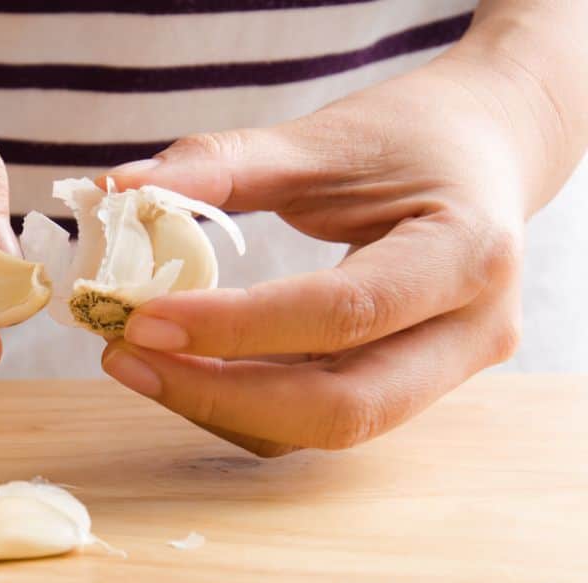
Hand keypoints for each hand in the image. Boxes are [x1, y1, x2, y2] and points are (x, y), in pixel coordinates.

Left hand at [99, 49, 572, 455]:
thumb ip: (220, 166)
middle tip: (125, 357)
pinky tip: (185, 365)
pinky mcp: (406, 388)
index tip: (143, 319)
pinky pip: (315, 417)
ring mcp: (444, 373)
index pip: (343, 313)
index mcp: (469, 254)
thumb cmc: (412, 136)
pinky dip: (243, 401)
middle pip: (342, 408)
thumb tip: (115, 190)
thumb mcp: (322, 139)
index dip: (235, 328)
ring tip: (140, 359)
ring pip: (323, 427)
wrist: (486, 152)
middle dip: (220, 395)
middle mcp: (471, 333)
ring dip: (221, 405)